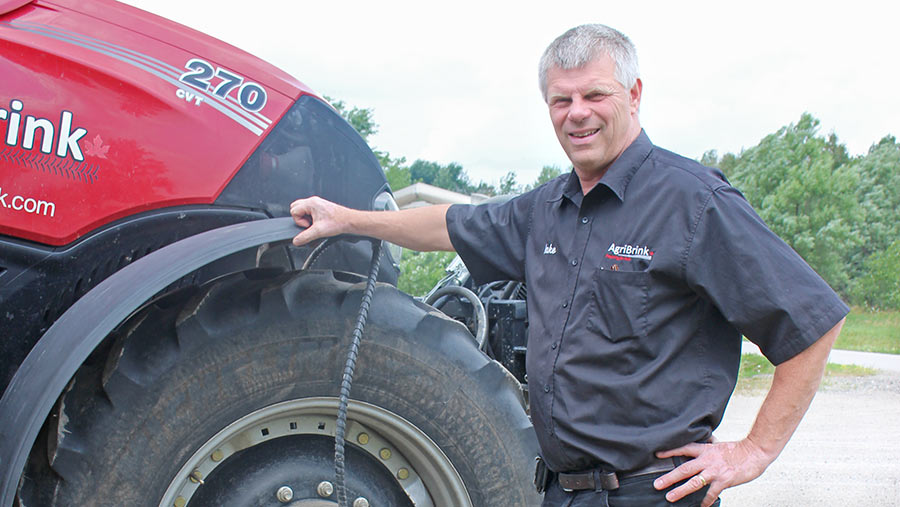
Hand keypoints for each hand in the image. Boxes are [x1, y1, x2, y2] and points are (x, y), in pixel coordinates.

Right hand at [289, 196, 350, 245]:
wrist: (349, 221)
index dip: (299, 221)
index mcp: (311, 203)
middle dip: (300, 219)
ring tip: (315, 225)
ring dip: (306, 219)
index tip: (308, 226)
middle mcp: (314, 201)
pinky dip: (311, 219)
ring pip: (303, 210)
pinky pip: (310, 212)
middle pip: (296, 208)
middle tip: (309, 225)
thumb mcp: (318, 232)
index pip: (294, 211)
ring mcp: (317, 204)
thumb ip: (305, 237)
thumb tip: (296, 241)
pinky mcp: (321, 208)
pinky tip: (319, 224)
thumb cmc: (338, 222)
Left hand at [652, 438, 773, 506]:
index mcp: (705, 450)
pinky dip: (706, 500)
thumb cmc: (739, 449)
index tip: (657, 454)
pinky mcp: (724, 480)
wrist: (755, 452)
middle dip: (669, 477)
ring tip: (670, 496)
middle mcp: (707, 460)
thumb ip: (709, 447)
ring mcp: (715, 471)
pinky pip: (711, 493)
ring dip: (680, 490)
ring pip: (694, 482)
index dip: (670, 451)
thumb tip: (704, 444)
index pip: (684, 448)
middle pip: (684, 469)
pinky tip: (702, 506)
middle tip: (657, 484)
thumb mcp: (719, 445)